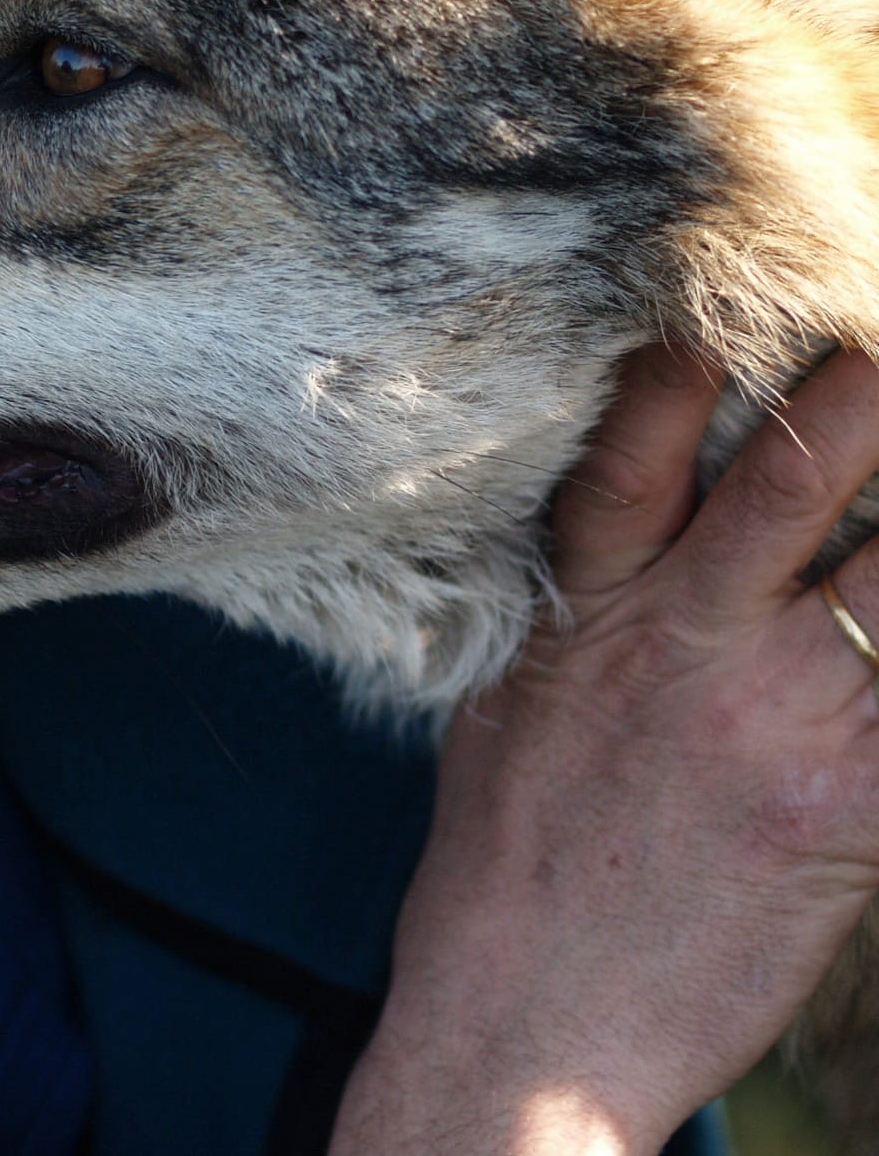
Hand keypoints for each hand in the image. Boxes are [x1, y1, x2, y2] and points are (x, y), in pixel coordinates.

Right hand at [332, 346, 878, 1154]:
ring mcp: (776, 726)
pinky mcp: (853, 812)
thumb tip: (597, 553)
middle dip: (859, 398)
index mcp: (585, 623)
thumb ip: (565, 622)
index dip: (680, 379)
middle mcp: (683, 650)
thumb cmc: (502, 872)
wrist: (526, 1030)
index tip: (717, 312)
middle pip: (789, 486)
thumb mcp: (499, 717)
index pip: (630, 464)